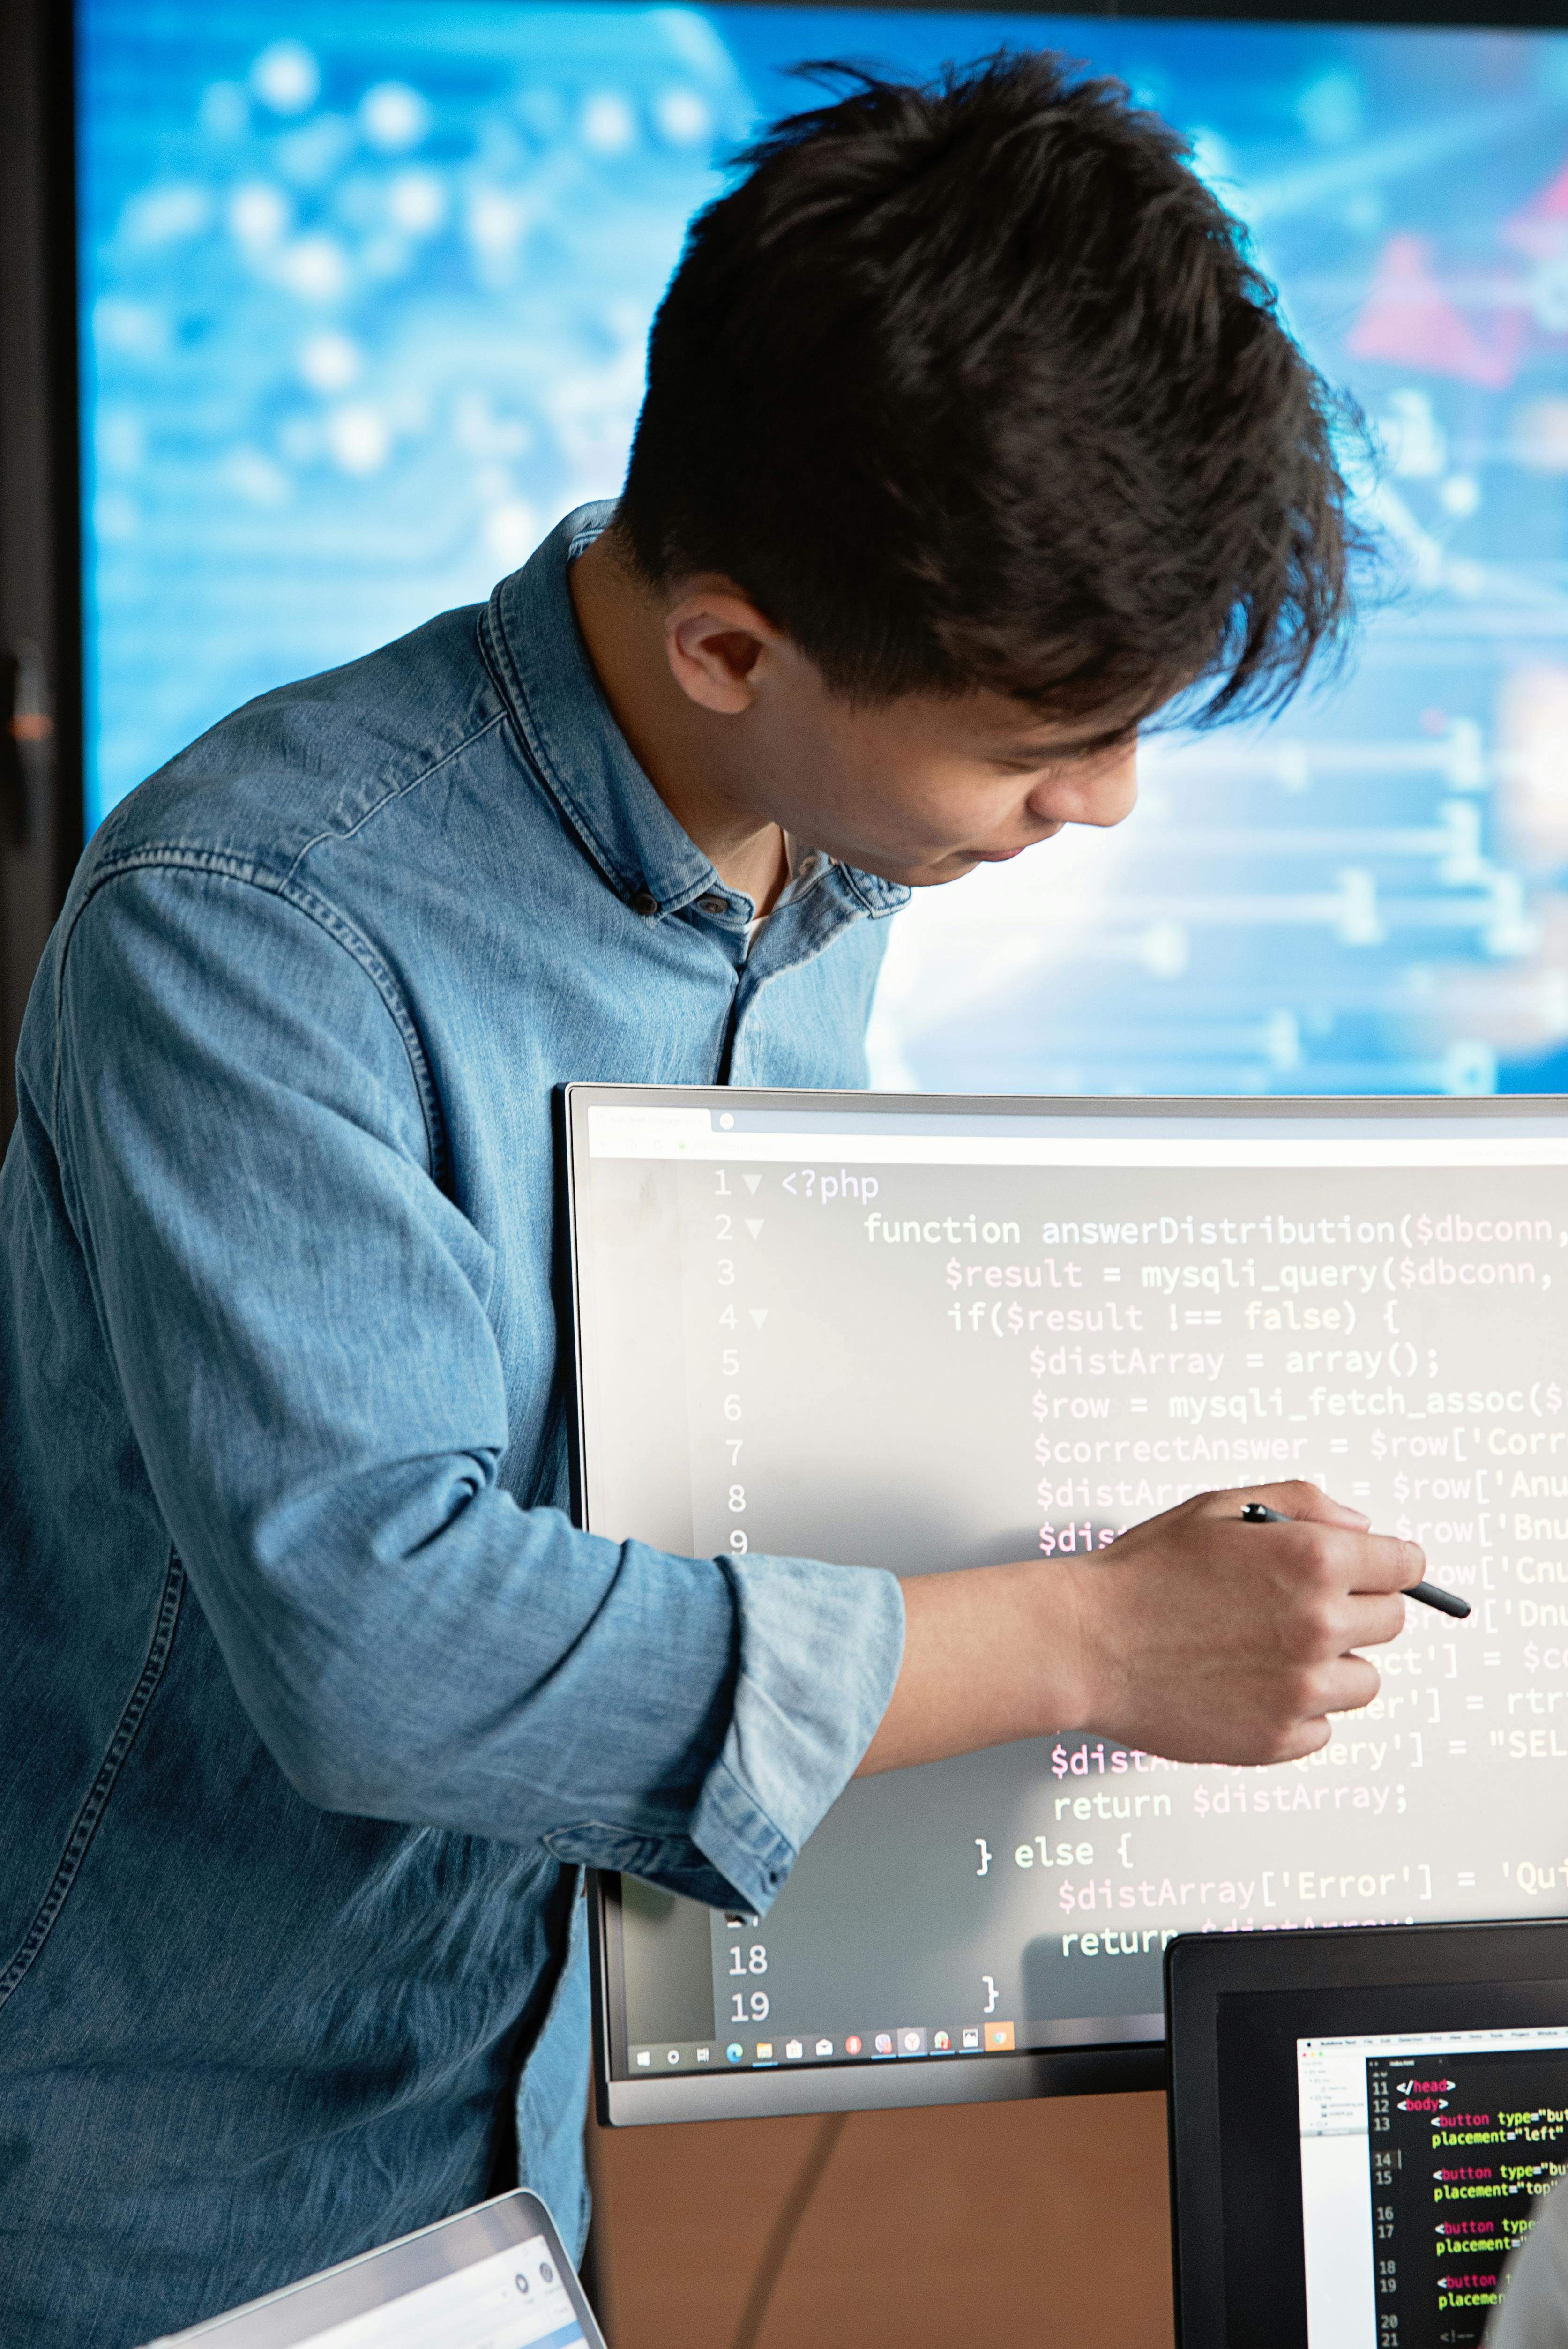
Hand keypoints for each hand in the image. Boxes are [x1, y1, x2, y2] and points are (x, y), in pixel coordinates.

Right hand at [856, 1481, 1421, 1776]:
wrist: (1086, 1643)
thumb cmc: (1145, 1574)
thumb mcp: (1222, 1507)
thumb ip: (1304, 1504)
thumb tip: (1360, 1526)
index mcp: (1314, 1561)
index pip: (1405, 1565)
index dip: (1387, 1563)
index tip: (1379, 1570)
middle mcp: (1320, 1626)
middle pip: (1391, 1622)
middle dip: (1354, 1608)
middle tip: (1296, 1606)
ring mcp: (1303, 1689)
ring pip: (1364, 1680)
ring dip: (1330, 1665)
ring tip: (1267, 1649)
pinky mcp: (1279, 1739)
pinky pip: (1323, 1726)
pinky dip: (1297, 1710)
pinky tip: (1249, 1684)